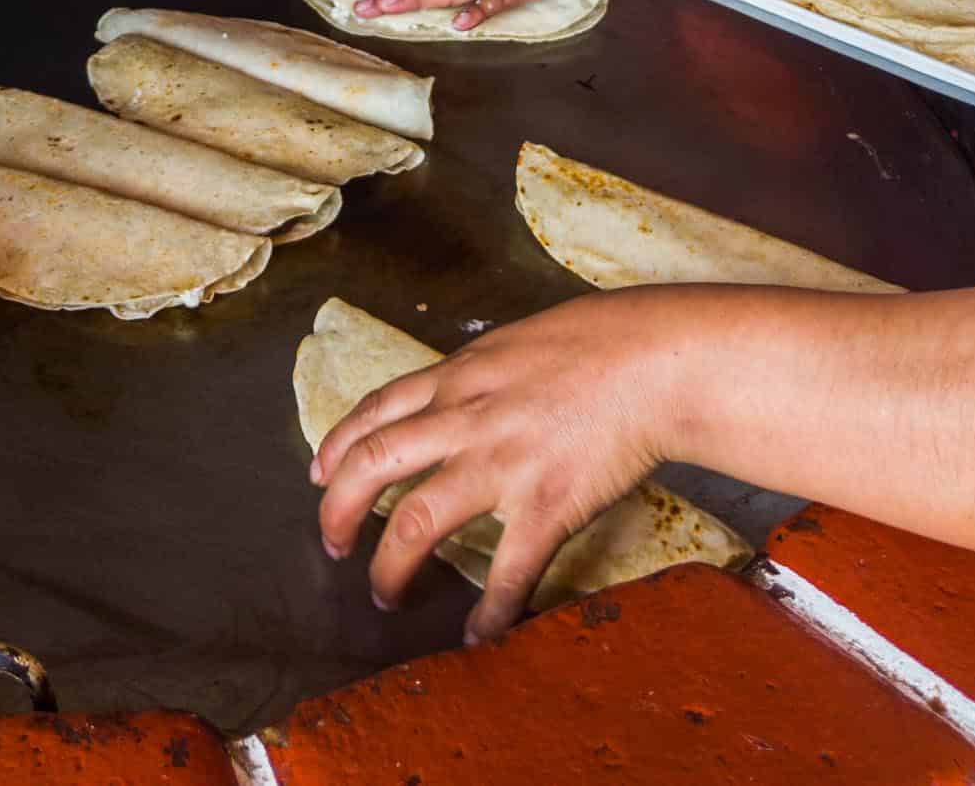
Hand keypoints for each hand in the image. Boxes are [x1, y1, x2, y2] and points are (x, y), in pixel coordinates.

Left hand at [311, 291, 677, 642]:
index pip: (376, 410)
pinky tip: (479, 634)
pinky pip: (506, 572)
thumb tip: (464, 390)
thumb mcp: (518, 341)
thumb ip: (482, 373)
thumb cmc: (599, 340)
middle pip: (372, 466)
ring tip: (383, 595)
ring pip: (415, 522)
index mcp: (459, 378)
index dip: (339, 444)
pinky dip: (488, 612)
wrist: (654, 360)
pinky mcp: (545, 505)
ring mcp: (500, 464)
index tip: (320, 473)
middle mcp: (465, 419)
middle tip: (332, 545)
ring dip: (390, 567)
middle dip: (339, 511)